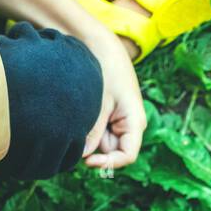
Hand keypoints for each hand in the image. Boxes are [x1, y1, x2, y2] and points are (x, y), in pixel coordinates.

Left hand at [80, 32, 146, 170]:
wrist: (103, 47)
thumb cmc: (106, 71)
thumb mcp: (99, 104)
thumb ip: (93, 131)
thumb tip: (83, 156)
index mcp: (135, 122)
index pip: (127, 156)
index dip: (109, 163)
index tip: (88, 161)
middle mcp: (130, 125)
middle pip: (112, 151)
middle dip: (95, 148)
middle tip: (76, 137)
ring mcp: (119, 121)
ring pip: (102, 142)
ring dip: (89, 137)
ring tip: (81, 117)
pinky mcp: (109, 116)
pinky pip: (98, 132)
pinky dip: (88, 129)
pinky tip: (82, 115)